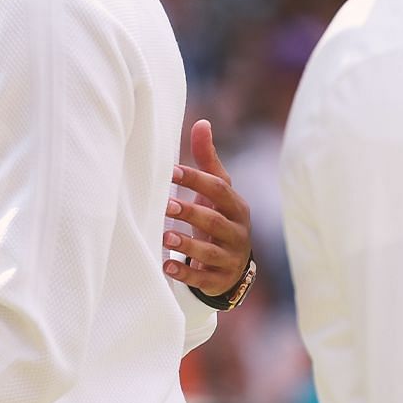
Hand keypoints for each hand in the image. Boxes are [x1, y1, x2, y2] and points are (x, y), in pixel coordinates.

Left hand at [164, 119, 251, 295]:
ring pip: (210, 253)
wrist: (233, 265)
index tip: (170, 171)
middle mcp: (237, 232)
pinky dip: (185, 274)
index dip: (196, 179)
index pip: (219, 189)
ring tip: (165, 236)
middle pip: (215, 221)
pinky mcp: (219, 280)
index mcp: (236, 207)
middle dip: (191, 213)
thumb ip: (208, 161)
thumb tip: (202, 123)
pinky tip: (166, 265)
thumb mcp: (217, 192)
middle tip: (166, 205)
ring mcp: (230, 258)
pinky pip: (203, 279)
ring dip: (187, 245)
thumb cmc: (218, 218)